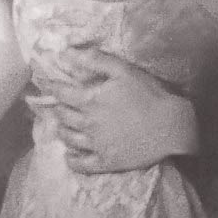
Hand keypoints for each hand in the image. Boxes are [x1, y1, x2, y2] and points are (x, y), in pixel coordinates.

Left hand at [38, 48, 197, 173]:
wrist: (174, 127)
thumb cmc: (150, 95)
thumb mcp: (123, 71)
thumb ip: (94, 61)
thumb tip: (66, 52)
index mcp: (90, 100)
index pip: (60, 92)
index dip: (49, 86)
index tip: (43, 84)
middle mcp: (88, 123)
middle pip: (62, 115)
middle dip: (55, 107)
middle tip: (53, 104)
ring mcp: (96, 144)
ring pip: (67, 138)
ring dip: (61, 130)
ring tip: (62, 125)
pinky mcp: (107, 162)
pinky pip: (81, 165)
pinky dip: (72, 160)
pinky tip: (70, 155)